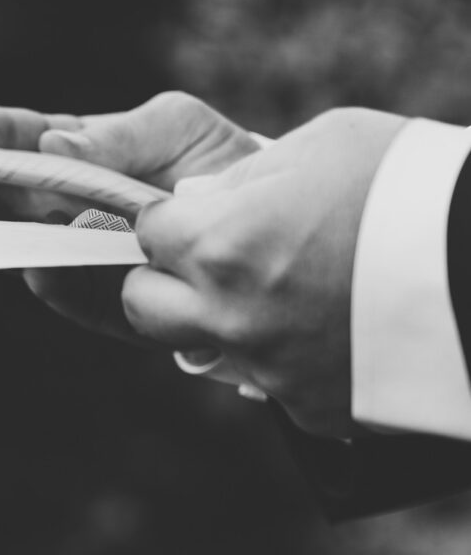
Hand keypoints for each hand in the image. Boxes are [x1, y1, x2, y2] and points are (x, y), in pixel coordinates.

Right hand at [0, 92, 259, 343]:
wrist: (284, 234)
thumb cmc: (226, 165)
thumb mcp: (178, 127)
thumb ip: (120, 134)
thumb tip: (53, 143)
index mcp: (82, 160)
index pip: (20, 144)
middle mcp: (74, 211)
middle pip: (4, 199)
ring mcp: (89, 259)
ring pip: (24, 248)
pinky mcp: (118, 306)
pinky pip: (75, 298)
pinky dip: (52, 283)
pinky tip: (34, 264)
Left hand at [123, 107, 407, 436]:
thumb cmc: (411, 186)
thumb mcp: (320, 146)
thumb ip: (239, 179)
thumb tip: (194, 200)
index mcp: (220, 244)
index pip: (147, 231)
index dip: (173, 218)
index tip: (198, 214)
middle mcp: (230, 315)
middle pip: (143, 305)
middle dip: (164, 279)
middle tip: (210, 260)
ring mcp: (268, 368)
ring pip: (202, 348)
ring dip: (221, 320)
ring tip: (282, 291)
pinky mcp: (309, 408)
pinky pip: (269, 383)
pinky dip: (286, 357)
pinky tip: (330, 327)